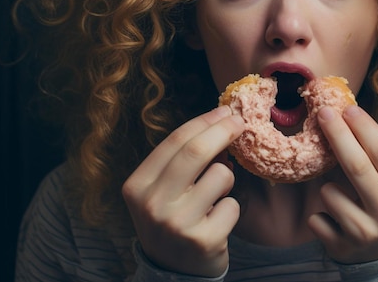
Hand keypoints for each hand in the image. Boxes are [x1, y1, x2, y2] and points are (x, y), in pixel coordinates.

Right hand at [122, 106, 244, 276]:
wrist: (172, 273)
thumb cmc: (171, 220)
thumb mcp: (162, 190)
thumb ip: (181, 161)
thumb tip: (220, 122)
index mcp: (137, 185)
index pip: (175, 141)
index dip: (205, 121)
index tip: (226, 111)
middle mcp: (153, 203)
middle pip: (196, 151)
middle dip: (224, 130)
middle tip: (240, 122)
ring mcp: (177, 223)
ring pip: (221, 176)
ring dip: (226, 179)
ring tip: (215, 196)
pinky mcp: (203, 240)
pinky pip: (233, 206)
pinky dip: (230, 209)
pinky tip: (216, 221)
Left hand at [308, 105, 377, 263]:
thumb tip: (350, 117)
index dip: (364, 127)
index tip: (348, 108)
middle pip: (357, 166)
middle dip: (338, 135)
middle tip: (324, 112)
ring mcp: (367, 234)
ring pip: (330, 192)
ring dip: (327, 187)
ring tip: (342, 198)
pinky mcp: (343, 248)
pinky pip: (317, 217)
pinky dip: (320, 214)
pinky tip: (336, 222)